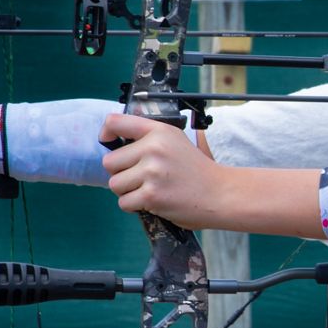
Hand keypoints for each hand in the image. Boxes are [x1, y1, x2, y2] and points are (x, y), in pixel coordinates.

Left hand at [100, 114, 227, 228]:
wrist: (222, 194)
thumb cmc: (197, 171)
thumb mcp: (176, 143)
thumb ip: (149, 139)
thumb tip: (113, 144)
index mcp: (159, 131)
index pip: (115, 122)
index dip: (105, 133)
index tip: (109, 143)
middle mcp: (154, 148)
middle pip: (110, 162)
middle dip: (122, 173)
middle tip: (145, 178)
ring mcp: (152, 172)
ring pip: (115, 184)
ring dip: (128, 191)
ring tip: (152, 190)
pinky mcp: (151, 195)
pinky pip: (124, 202)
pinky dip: (136, 206)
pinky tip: (155, 201)